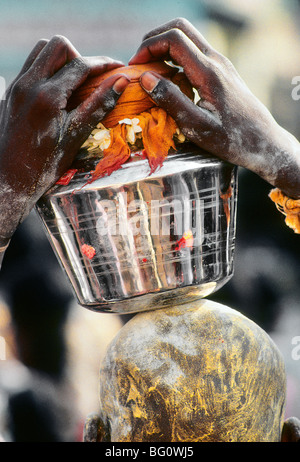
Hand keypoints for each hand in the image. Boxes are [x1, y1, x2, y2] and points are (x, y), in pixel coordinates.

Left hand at [0, 36, 129, 249]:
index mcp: (47, 96)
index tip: (119, 67)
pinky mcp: (11, 93)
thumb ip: (99, 104)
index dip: (104, 63)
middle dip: (79, 56)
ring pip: (40, 51)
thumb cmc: (46, 163)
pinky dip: (47, 69)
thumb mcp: (76, 135)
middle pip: (57, 45)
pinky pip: (30, 66)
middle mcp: (28, 84)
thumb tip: (121, 81)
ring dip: (61, 59)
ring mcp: (16, 87)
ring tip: (74, 83)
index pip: (80, 64)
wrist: (11, 178)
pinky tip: (58, 90)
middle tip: (90, 79)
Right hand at [129, 18, 299, 197]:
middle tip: (139, 63)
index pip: (174, 39)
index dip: (149, 47)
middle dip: (154, 40)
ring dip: (165, 47)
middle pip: (180, 28)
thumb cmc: (230, 139)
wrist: (262, 140)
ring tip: (150, 71)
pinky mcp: (222, 71)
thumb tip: (145, 78)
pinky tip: (169, 78)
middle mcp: (216, 61)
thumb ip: (171, 100)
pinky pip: (195, 52)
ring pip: (188, 38)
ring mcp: (220, 64)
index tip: (135, 68)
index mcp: (208, 72)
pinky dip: (176, 57)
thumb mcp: (196, 126)